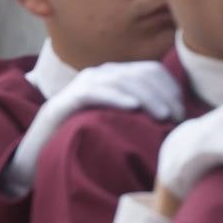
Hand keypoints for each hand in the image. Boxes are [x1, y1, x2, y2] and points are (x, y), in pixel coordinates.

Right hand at [3, 61, 183, 195]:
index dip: (170, 87)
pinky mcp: (67, 99)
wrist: (41, 151)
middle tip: (174, 117)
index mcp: (114, 77)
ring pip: (121, 80)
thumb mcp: (118, 123)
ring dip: (145, 96)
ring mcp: (82, 84)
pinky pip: (94, 91)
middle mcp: (99, 74)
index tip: (181, 111)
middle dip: (162, 93)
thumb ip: (141, 115)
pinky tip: (132, 107)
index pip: (150, 70)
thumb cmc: (85, 138)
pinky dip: (115, 96)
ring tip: (161, 115)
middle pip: (139, 73)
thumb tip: (176, 119)